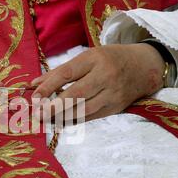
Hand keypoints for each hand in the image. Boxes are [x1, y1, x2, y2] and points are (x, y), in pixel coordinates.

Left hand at [31, 43, 164, 120]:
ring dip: (63, 116)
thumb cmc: (109, 59)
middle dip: (54, 106)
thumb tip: (34, 83)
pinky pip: (92, 116)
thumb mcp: (87, 57)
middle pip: (75, 94)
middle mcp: (105, 75)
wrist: (143, 67)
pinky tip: (63, 120)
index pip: (66, 74)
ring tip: (48, 119)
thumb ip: (61, 70)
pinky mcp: (116, 107)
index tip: (34, 97)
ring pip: (84, 109)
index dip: (48, 87)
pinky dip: (75, 119)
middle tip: (38, 114)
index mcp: (94, 59)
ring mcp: (112, 93)